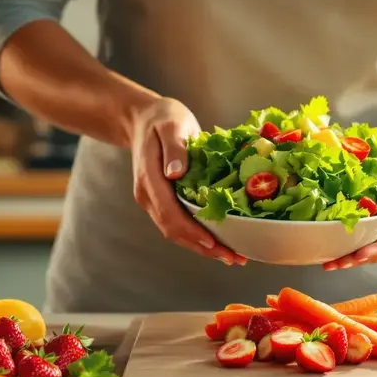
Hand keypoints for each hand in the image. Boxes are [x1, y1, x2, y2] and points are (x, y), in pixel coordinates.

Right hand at [130, 98, 245, 264]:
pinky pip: (178, 224)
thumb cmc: (162, 118)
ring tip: (231, 256)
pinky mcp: (161, 202)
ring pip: (176, 233)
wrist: (142, 118)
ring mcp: (153, 201)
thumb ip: (175, 148)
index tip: (214, 243)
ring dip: (203, 248)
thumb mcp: (171, 124)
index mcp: (150, 179)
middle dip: (204, 248)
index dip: (192, 232)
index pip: (170, 214)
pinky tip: (218, 242)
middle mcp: (148, 196)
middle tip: (234, 258)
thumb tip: (176, 173)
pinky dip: (198, 236)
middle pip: (174, 231)